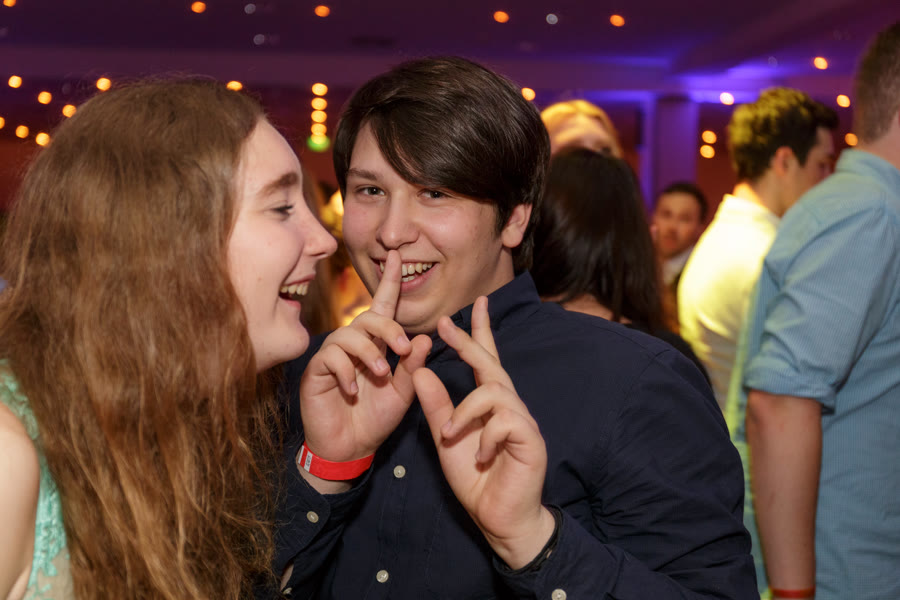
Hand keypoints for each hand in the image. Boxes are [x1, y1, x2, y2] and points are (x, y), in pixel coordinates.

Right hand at [299, 250, 430, 488]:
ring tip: (381, 375)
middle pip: (368, 317)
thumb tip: (423, 337)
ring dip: (369, 352)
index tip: (398, 255)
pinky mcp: (317, 372)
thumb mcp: (402, 393)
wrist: (350, 449)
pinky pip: (330, 358)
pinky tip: (352, 391)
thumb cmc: (375, 419)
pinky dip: (346, 372)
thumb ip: (412, 366)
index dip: (390, 281)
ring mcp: (333, 357)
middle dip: (387, 327)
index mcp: (376, 344)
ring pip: (349, 335)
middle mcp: (354, 345)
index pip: (383, 307)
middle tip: (402, 348)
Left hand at [414, 296, 555, 568]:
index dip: (477, 332)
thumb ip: (436, 407)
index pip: (485, 360)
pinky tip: (481, 456)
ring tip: (450, 435)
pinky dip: (486, 437)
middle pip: (491, 365)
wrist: (498, 517)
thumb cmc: (476, 478)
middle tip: (445, 326)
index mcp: (491, 403)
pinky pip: (505, 421)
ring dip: (465, 411)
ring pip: (494, 392)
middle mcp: (509, 406)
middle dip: (468, 342)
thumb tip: (421, 372)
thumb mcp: (446, 439)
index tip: (468, 306)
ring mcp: (522, 421)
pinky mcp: (531, 440)